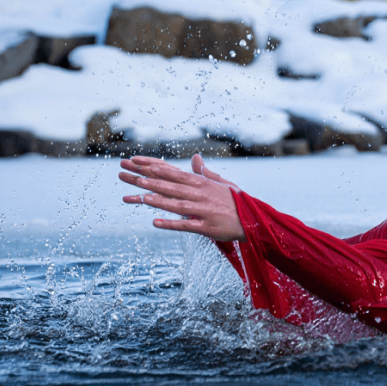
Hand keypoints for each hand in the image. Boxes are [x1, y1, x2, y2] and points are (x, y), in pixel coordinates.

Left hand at [119, 154, 245, 240]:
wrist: (254, 221)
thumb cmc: (236, 202)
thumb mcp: (223, 183)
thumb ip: (205, 171)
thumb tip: (195, 157)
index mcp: (204, 183)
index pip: (176, 173)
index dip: (158, 169)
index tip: (139, 163)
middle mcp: (202, 195)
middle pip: (172, 187)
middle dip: (151, 182)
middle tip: (133, 178)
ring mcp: (204, 211)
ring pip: (177, 205)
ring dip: (159, 201)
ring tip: (141, 197)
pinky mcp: (207, 228)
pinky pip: (186, 226)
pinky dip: (170, 224)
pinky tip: (155, 223)